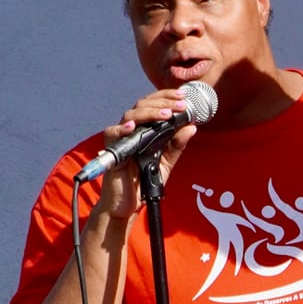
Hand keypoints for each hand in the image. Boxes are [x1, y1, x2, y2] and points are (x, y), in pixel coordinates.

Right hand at [89, 85, 203, 225]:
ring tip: (166, 114)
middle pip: (142, 105)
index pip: (153, 106)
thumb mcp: (166, 163)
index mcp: (145, 130)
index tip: (183, 98)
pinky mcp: (112, 151)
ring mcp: (121, 139)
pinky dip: (121, 128)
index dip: (166, 98)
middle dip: (162, 102)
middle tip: (180, 104)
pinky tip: (133, 126)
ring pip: (130, 115)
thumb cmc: (143, 182)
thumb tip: (191, 127)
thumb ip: (176, 146)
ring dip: (149, 112)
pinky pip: (112, 134)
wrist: (128, 205)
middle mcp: (132, 131)